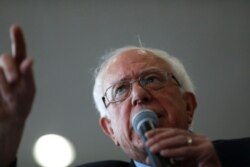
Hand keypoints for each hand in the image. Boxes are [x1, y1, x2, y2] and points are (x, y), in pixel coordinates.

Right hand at [0, 25, 35, 166]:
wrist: (8, 120)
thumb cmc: (21, 104)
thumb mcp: (27, 91)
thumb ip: (28, 75)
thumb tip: (29, 59)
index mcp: (20, 68)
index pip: (20, 50)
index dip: (18, 39)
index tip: (16, 27)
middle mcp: (6, 68)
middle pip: (5, 58)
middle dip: (10, 68)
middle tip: (15, 80)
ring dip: (3, 81)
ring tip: (8, 93)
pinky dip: (3, 85)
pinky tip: (4, 94)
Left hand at [145, 128, 220, 166]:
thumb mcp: (179, 163)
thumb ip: (168, 158)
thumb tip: (149, 157)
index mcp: (194, 138)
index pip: (174, 132)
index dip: (160, 132)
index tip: (147, 134)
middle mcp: (200, 138)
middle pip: (176, 134)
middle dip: (160, 137)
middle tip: (147, 142)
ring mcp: (205, 143)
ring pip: (180, 140)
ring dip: (164, 144)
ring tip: (152, 148)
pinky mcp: (207, 151)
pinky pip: (187, 150)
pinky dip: (174, 151)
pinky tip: (163, 153)